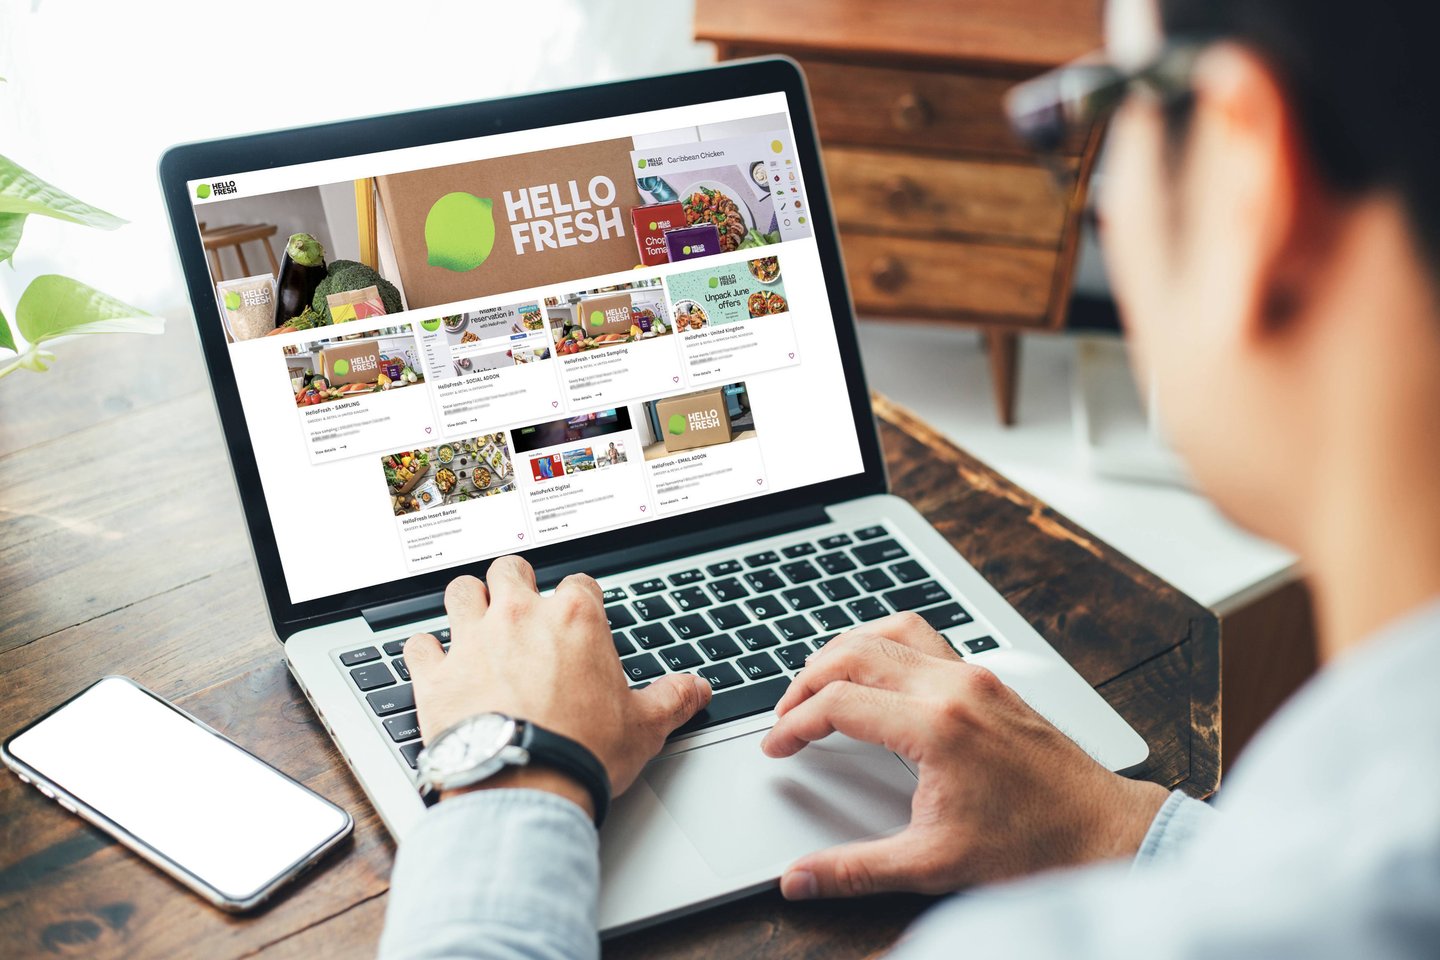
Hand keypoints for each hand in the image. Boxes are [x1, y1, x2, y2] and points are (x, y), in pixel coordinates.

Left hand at [404, 556, 711, 812]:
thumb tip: (697, 688)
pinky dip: (425, 652)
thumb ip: (674, 698)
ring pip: (461, 592)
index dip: (579, 601)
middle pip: (509, 570)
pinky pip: (418, 645)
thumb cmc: (582, 754)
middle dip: (514, 583)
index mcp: (574, 620)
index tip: (579, 619)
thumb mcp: (644, 727)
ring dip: (468, 603)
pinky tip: (435, 662)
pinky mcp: (436, 675)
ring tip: (476, 621)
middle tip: (521, 607)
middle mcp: (520, 618)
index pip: (578, 585)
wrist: (524, 789)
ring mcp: (473, 642)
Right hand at [760, 612, 1168, 898]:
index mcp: (936, 727)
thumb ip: (854, 870)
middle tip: (785, 714)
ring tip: (818, 680)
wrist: (1103, 833)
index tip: (778, 747)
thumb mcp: (932, 865)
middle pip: (855, 655)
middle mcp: (954, 687)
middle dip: (807, 680)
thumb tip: (798, 879)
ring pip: (890, 632)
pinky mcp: (989, 678)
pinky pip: (924, 637)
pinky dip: (885, 643)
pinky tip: (877, 670)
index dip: (795, 724)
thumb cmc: (1032, 847)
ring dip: (844, 650)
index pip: (839, 703)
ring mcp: (975, 676)